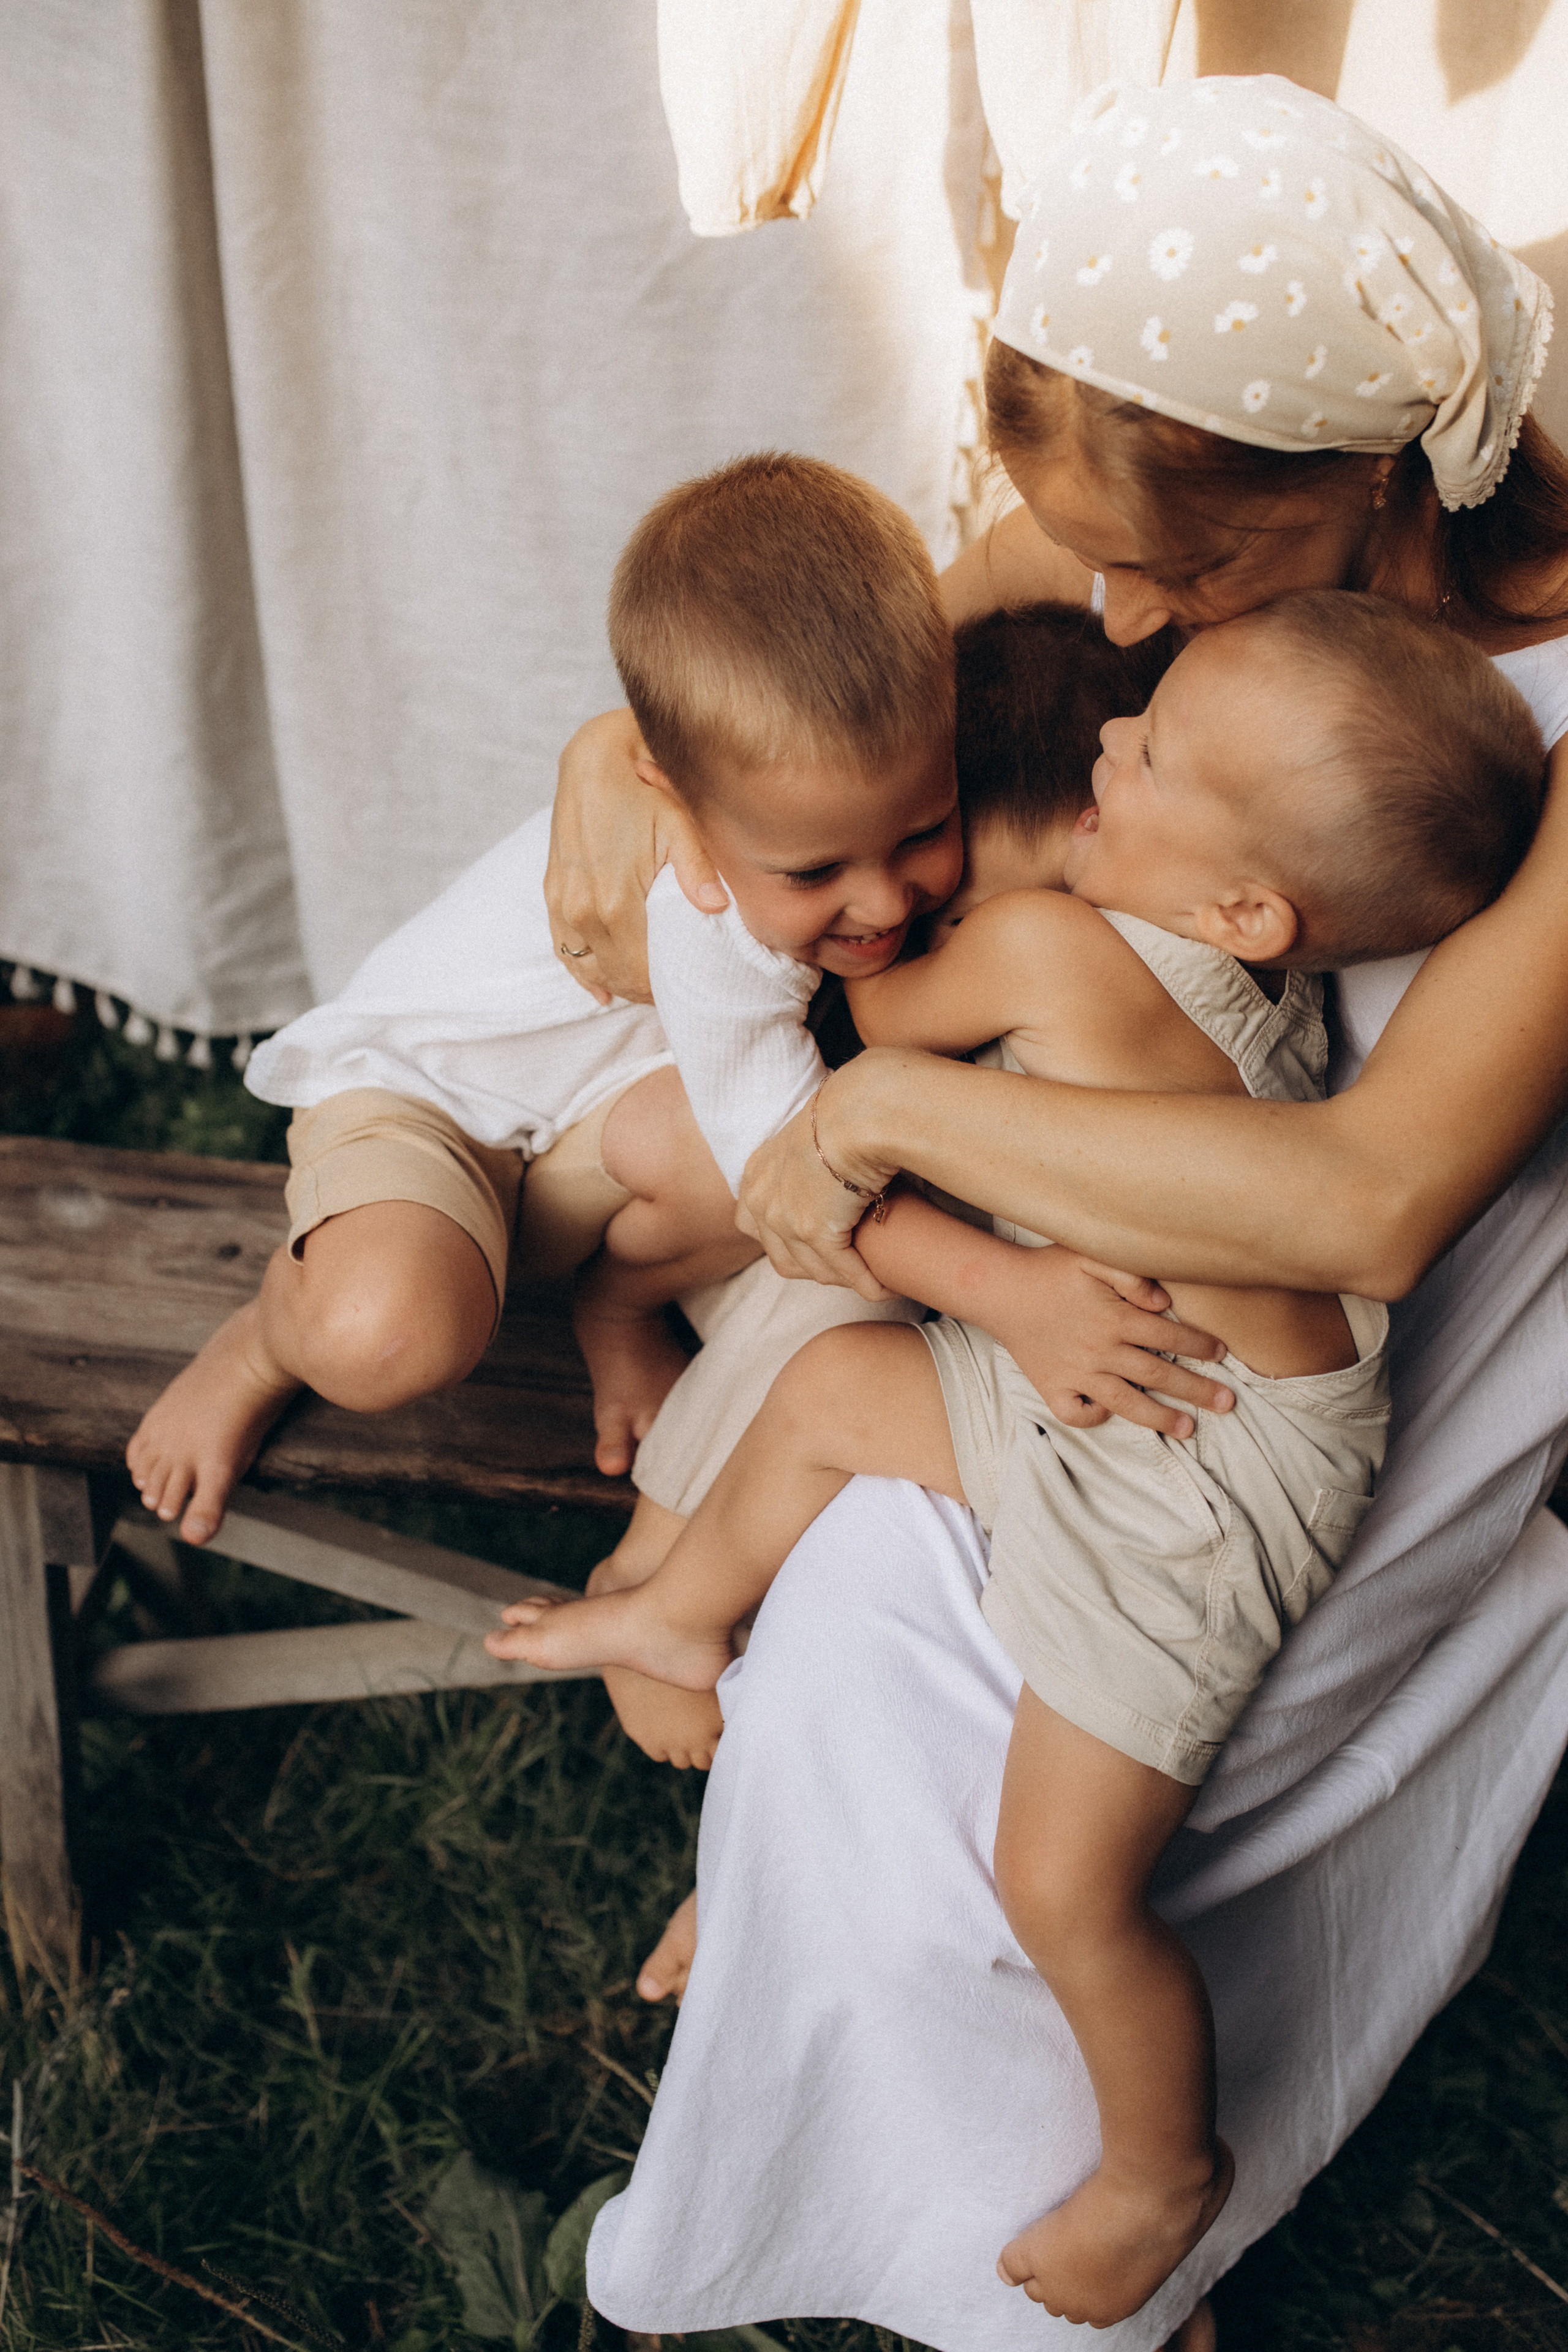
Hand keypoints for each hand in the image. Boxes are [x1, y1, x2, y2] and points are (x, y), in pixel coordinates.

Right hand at [544, 708, 727, 1003]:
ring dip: (617, 983)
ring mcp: (562, 902)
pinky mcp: (552, 892)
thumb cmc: (646, 786)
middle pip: (615, 976)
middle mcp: (581, 908)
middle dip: (645, 992)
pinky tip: (601, 990)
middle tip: (676, 997)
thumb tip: (718, 909)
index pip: (641, 971)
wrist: (595, 756)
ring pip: (589, 968)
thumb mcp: (679, 822)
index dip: (664, 990)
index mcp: (614, 900)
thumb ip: (697, 870)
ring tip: (648, 991)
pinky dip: (583, 971)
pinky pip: (563, 949)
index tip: (688, 994)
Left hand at [736, 1083, 896, 1302]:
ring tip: (869, 1278)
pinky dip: (865, 1283)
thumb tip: (836, 1169)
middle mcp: (761, 1199)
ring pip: (813, 1269)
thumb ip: (810, 1158)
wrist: (859, 1110)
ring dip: (843, 1278)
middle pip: (782, 1257)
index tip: (817, 1245)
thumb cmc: (849, 1111)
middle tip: (847, 1267)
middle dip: (815, 1267)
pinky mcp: (814, 1232)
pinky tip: (883, 1287)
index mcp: (757, 1173)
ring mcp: (783, 1219)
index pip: (757, 1226)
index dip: (786, 1242)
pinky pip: (842, 1270)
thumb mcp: (812, 1135)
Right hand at [989, 1249, 1232, 1438]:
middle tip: (1228, 1404)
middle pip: (1158, 1376)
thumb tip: (1162, 1301)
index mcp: (1115, 1318)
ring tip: (1189, 1428)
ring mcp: (1076, 1373)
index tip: (1222, 1354)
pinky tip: (1111, 1413)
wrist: (1000, 1289)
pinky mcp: (1052, 1387)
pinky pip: (1078, 1412)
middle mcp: (1100, 1351)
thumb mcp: (1089, 1254)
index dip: (1200, 1345)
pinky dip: (1096, 1417)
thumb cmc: (1049, 1268)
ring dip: (1161, 1417)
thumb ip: (1130, 1272)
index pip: (1169, 1336)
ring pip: (1127, 1403)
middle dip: (1197, 1390)